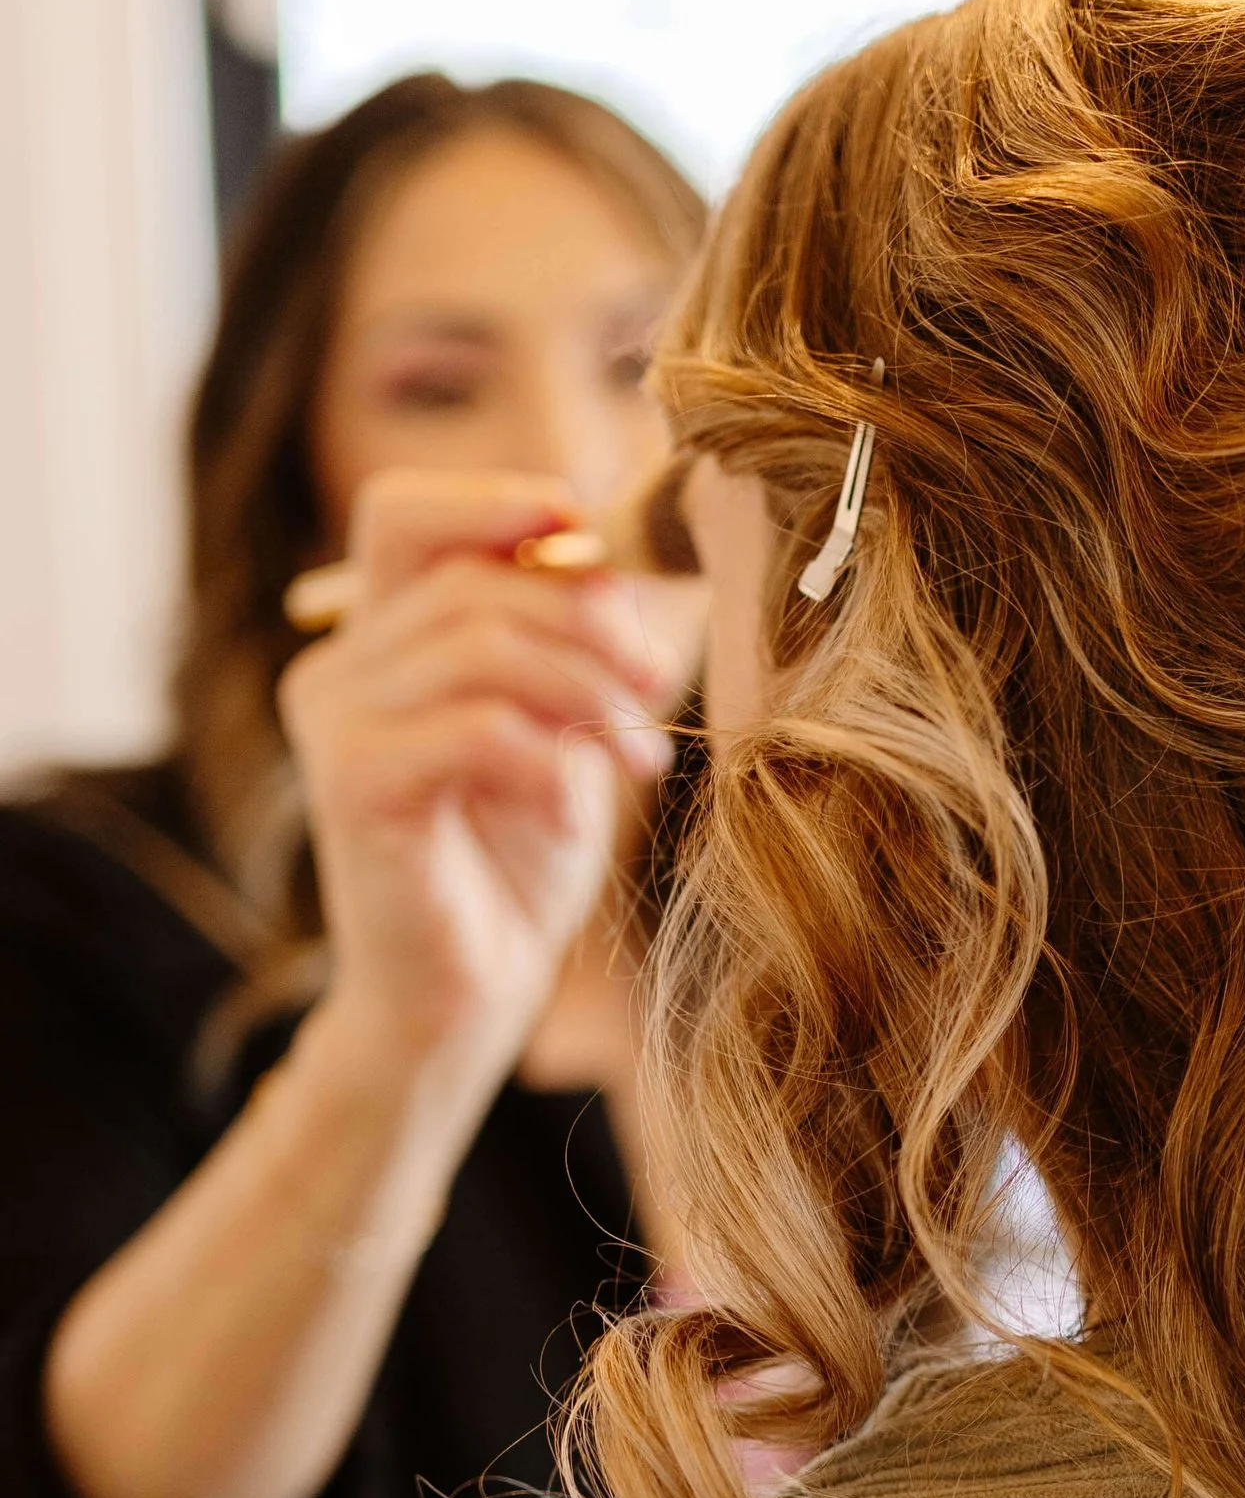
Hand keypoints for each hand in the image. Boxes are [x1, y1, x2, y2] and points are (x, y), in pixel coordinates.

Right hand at [279, 469, 678, 1102]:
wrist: (472, 994)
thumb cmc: (517, 861)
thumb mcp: (560, 729)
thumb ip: (566, 644)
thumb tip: (615, 563)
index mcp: (379, 637)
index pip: (406, 514)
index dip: (501, 502)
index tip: (598, 542)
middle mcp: (338, 667)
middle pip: (467, 578)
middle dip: (586, 622)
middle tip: (656, 687)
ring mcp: (334, 725)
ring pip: (476, 647)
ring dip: (584, 695)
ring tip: (640, 759)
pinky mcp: (350, 789)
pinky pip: (470, 730)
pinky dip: (548, 763)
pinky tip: (576, 813)